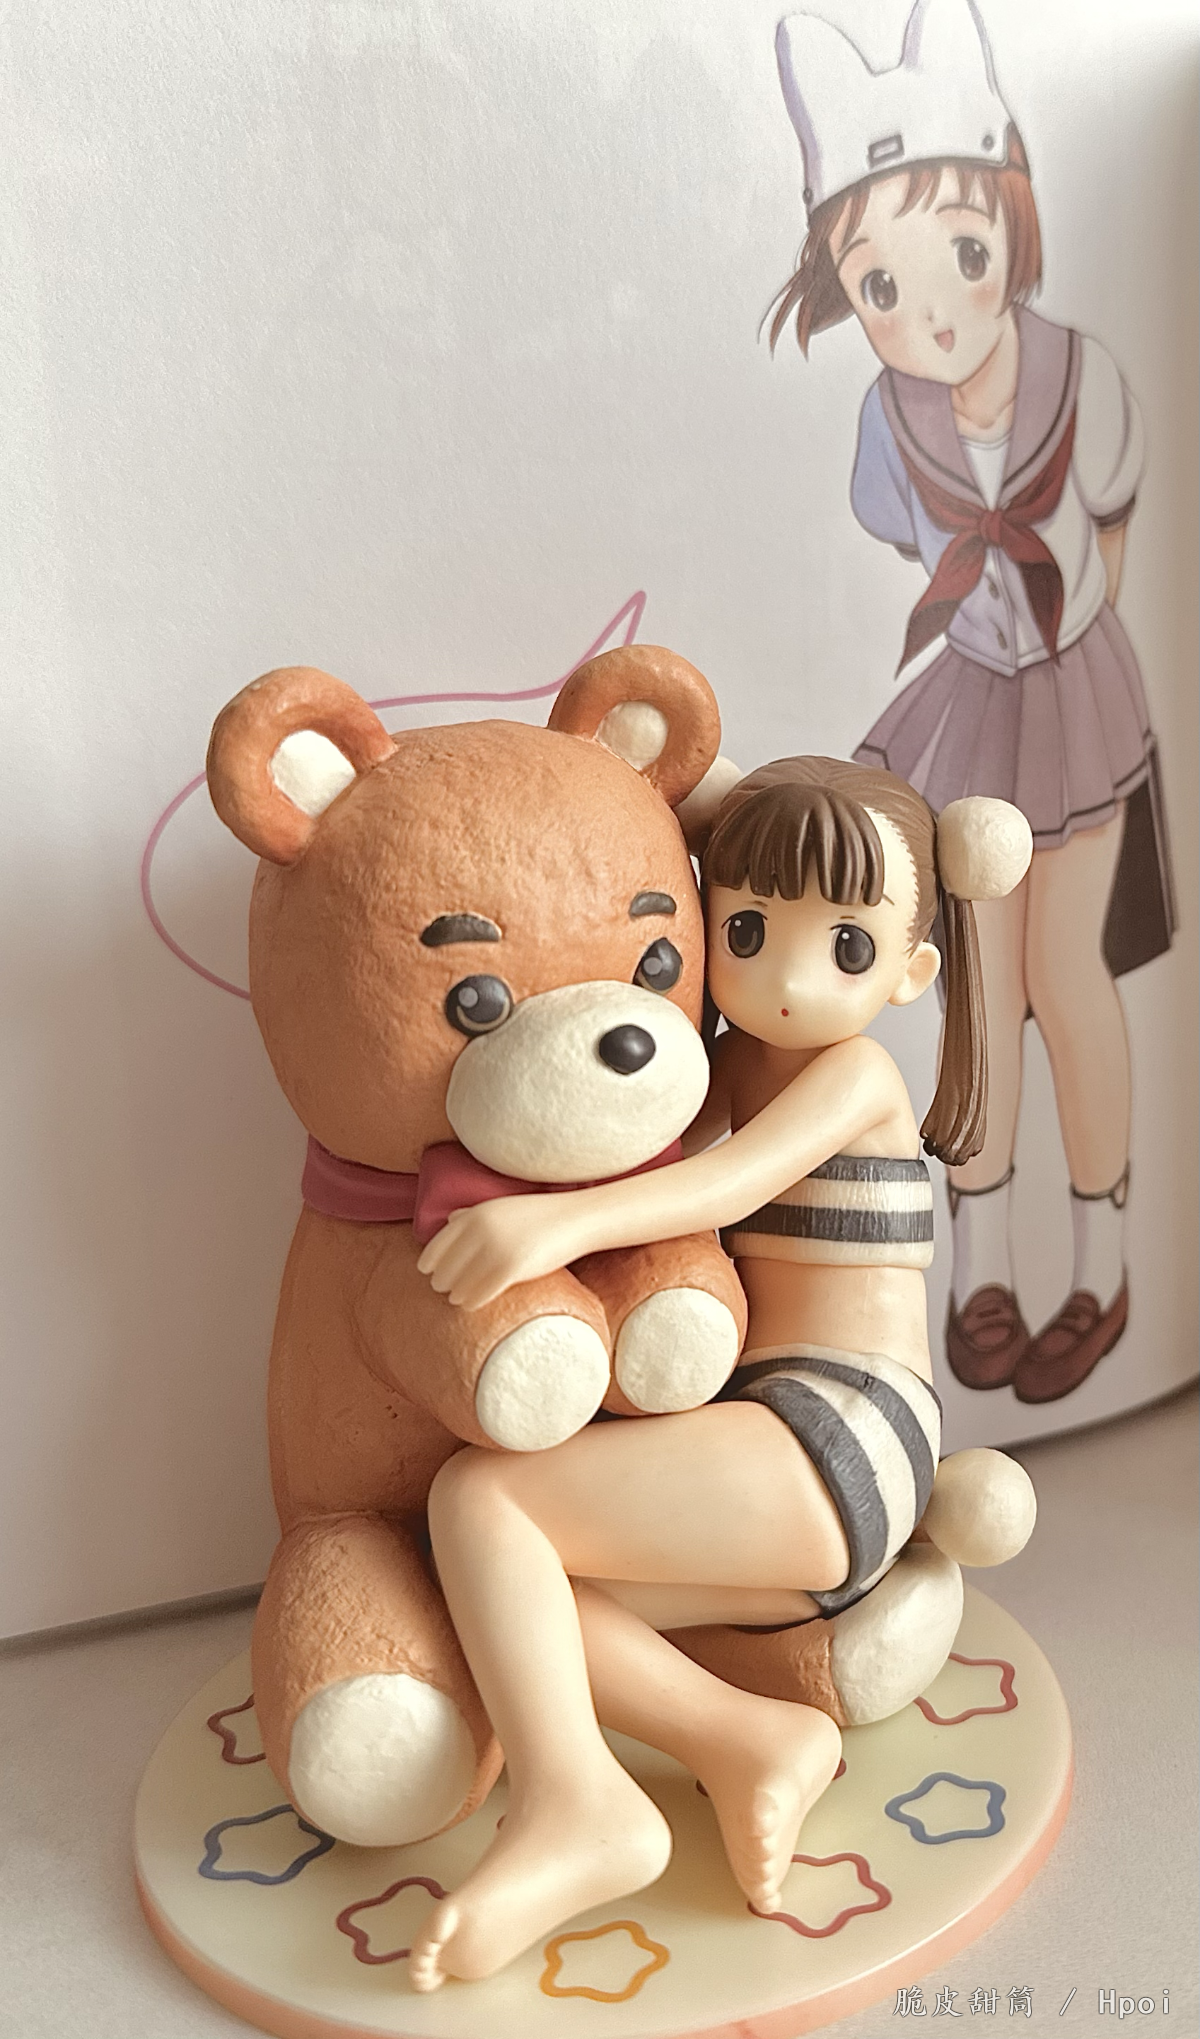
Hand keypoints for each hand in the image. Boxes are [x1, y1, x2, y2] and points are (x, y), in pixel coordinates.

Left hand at [417, 1195, 580, 1307]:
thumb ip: (473, 1214)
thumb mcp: (501, 1206)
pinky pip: (480, 1294)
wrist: (575, 1219)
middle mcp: (481, 1230)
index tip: (428, 1272)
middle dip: (443, 1281)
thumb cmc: (537, 1215)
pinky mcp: (512, 1268)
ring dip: (457, 1294)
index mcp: (475, 1215)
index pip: (437, 1246)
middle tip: (445, 1289)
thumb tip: (449, 1219)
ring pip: (460, 1285)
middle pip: (445, 1268)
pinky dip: (472, 1301)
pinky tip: (471, 1304)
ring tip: (458, 1298)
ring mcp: (496, 1249)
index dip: (429, 1263)